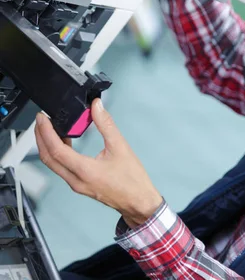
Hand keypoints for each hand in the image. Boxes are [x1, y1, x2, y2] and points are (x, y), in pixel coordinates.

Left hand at [35, 99, 162, 227]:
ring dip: (48, 146)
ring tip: (50, 130)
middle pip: (48, 158)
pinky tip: (66, 144)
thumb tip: (97, 107)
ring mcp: (76, 185)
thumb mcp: (121, 147)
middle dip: (40, 138)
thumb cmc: (132, 179)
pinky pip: (61, 169)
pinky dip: (58, 155)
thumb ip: (106, 125)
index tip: (42, 118)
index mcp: (85, 170)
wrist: (138, 201)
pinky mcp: (79, 186)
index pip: (56, 150)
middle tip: (41, 121)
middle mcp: (76, 180)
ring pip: (53, 165)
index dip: (46, 132)